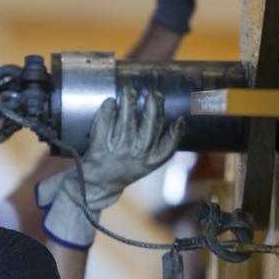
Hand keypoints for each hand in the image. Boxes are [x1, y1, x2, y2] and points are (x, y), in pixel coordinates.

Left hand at [35, 89, 185, 247]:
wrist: (97, 186)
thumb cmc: (124, 170)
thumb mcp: (144, 165)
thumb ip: (156, 148)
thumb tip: (176, 120)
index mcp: (149, 162)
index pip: (167, 147)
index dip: (176, 133)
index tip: (181, 119)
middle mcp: (135, 157)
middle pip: (148, 129)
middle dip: (153, 108)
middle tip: (153, 94)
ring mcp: (117, 152)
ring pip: (126, 123)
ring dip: (129, 104)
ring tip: (130, 91)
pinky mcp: (99, 148)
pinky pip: (104, 126)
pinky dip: (107, 112)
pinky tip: (110, 102)